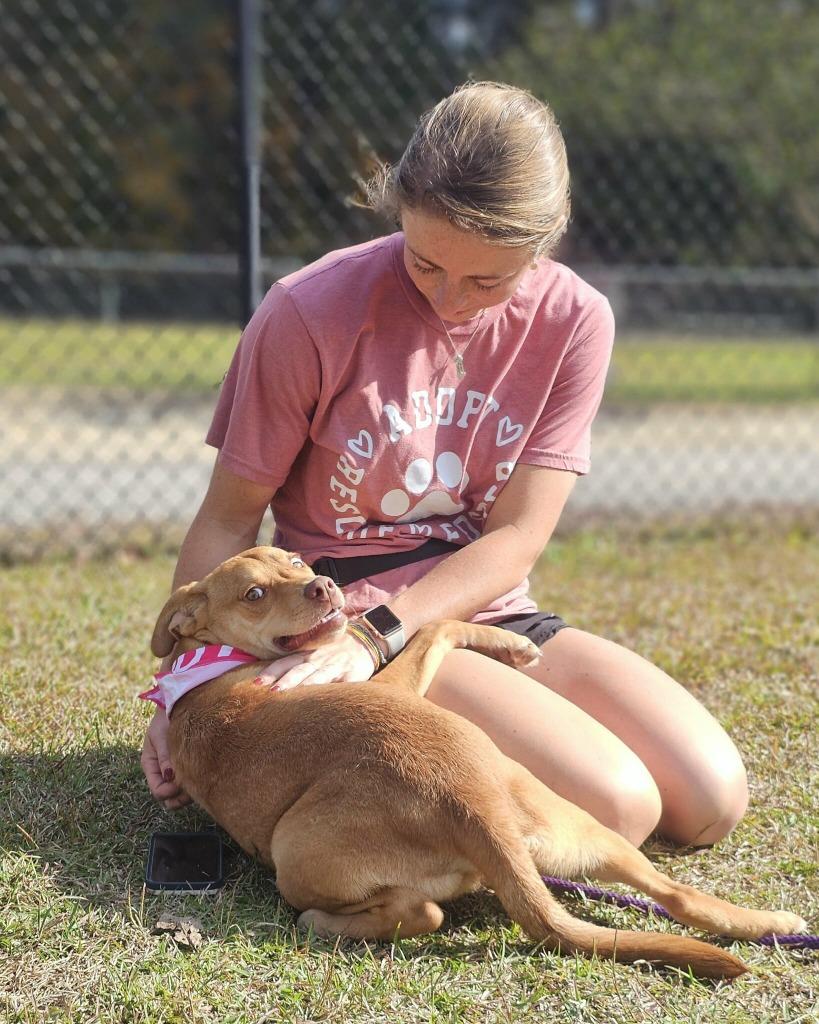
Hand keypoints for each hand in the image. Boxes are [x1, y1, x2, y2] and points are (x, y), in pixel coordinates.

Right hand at [140, 706, 190, 809]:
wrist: (180, 702)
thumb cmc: (167, 716)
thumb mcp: (160, 735)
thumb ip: (164, 756)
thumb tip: (169, 777)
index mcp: (151, 765)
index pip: (157, 790)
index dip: (167, 793)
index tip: (178, 786)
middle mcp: (163, 771)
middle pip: (169, 797)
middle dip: (179, 798)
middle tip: (193, 789)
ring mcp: (177, 770)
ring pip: (181, 794)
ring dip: (189, 793)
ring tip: (200, 783)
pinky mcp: (190, 766)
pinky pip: (192, 783)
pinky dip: (197, 785)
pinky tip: (205, 777)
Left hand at [255, 631, 376, 690]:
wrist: (364, 642)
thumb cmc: (331, 651)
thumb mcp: (312, 652)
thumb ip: (294, 664)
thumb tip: (264, 681)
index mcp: (306, 654)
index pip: (284, 662)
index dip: (270, 672)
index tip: (256, 684)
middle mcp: (318, 659)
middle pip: (299, 670)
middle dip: (286, 681)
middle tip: (272, 692)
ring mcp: (335, 666)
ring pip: (320, 675)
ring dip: (308, 685)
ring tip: (297, 697)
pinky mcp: (352, 673)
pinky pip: (345, 683)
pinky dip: (338, 691)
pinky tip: (332, 701)